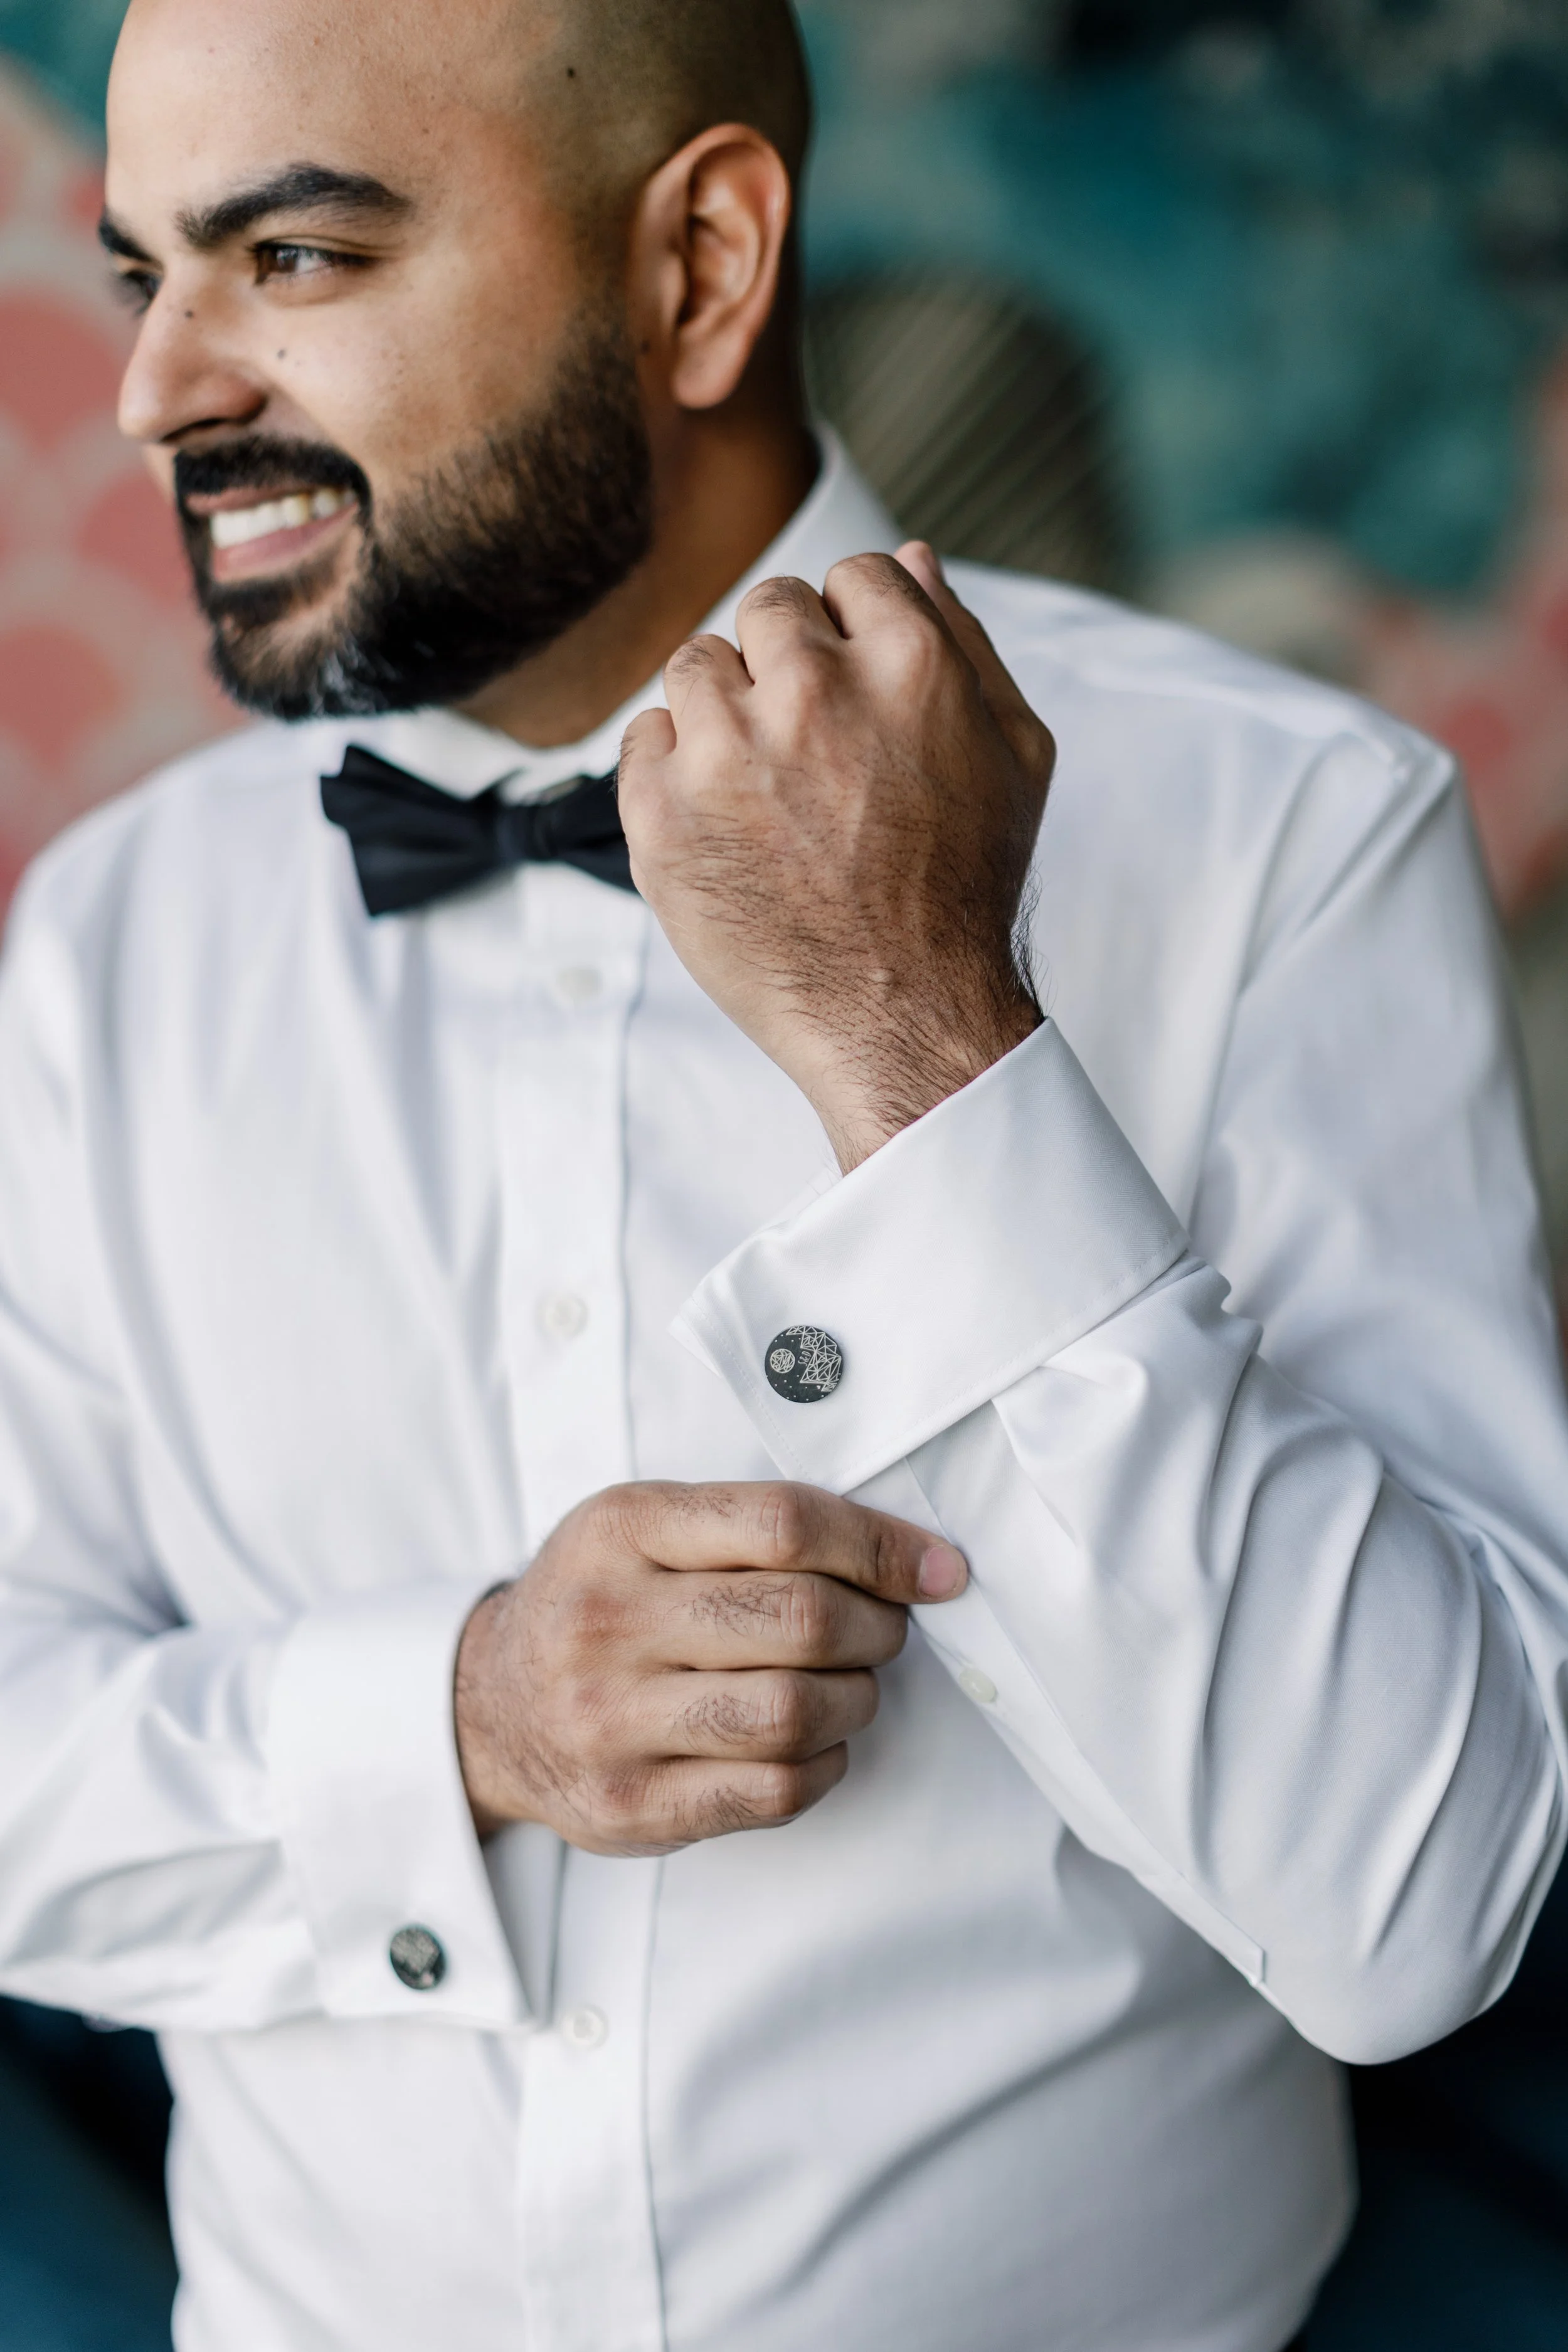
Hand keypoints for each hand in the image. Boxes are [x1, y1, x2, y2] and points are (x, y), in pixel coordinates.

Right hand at [454, 1481, 966, 1854]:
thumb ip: (758, 1526)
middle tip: (886, 1631)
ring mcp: (612, 1721)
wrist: (489, 1707)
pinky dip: (825, 1765)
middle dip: (878, 1627)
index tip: (936, 1569)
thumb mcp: (648, 1526)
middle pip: (799, 1618)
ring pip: (793, 1711)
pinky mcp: (631, 1806)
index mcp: (622, 1528)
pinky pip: (773, 1791)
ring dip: (855, 1699)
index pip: (784, 1524)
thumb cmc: (601, 1602)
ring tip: (851, 1687)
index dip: (881, 1546)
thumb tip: (917, 1560)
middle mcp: (608, 1621)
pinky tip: (816, 1743)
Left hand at [618, 542, 1054, 1169]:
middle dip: (787, 663)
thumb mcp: (1013, 755)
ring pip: (695, 663)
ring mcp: (727, 753)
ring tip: (766, 789)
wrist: (902, 1016)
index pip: (854, 574)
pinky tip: (725, 822)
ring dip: (725, 710)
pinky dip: (673, 770)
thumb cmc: (963, 889)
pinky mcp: (661, 814)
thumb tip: (912, 556)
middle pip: (767, 607)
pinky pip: (642, 736)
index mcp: (909, 663)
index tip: (860, 696)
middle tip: (813, 751)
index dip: (858, 632)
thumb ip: (964, 641)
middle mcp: (812, 692)